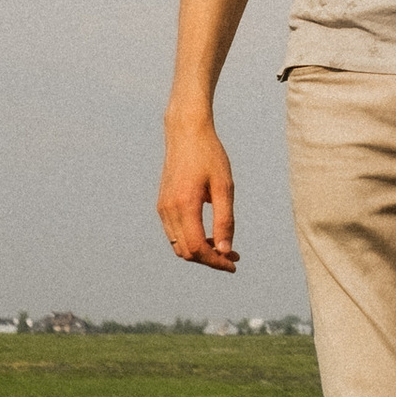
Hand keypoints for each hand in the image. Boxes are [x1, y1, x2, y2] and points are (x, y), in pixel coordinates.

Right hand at [158, 114, 238, 270]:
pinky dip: (191, 240)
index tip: (233, 264)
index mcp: (185, 205)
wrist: (186, 132)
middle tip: (233, 255)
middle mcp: (169, 210)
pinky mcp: (162, 204)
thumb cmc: (210, 156)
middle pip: (187, 252)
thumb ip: (224, 220)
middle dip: (210, 259)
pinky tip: (209, 234)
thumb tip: (224, 250)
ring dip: (200, 251)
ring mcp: (163, 208)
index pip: (197, 248)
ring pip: (179, 245)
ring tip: (224, 246)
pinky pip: (175, 233)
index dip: (215, 261)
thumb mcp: (224, 187)